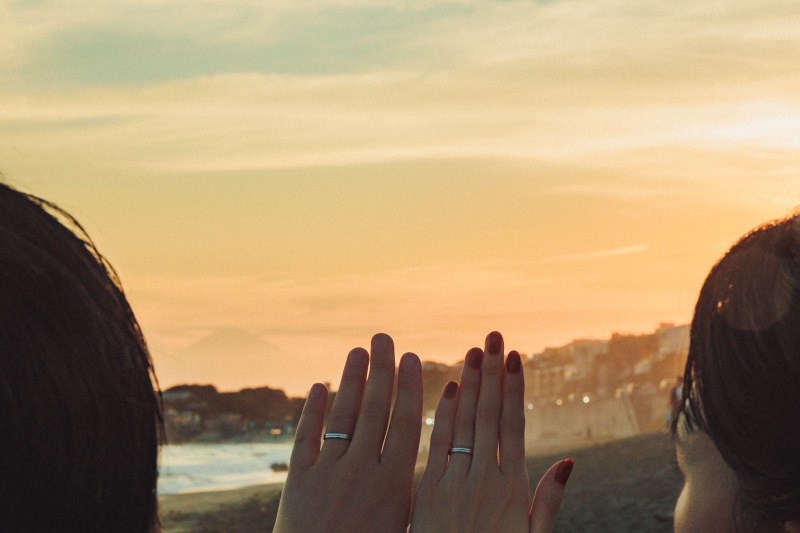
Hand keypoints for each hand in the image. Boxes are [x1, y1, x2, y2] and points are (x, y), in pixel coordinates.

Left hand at [273, 333, 422, 532]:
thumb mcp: (406, 529)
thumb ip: (424, 498)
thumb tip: (456, 472)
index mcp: (393, 487)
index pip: (405, 425)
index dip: (409, 388)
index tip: (414, 358)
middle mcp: (360, 472)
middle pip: (374, 410)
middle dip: (381, 370)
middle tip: (385, 336)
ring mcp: (327, 473)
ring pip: (342, 416)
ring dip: (350, 380)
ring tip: (358, 350)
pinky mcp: (298, 481)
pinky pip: (306, 437)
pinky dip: (311, 410)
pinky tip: (317, 387)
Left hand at [410, 331, 571, 532]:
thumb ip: (547, 502)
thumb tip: (567, 462)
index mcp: (513, 489)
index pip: (514, 426)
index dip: (514, 389)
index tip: (515, 357)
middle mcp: (484, 479)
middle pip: (489, 416)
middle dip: (493, 374)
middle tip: (494, 336)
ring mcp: (454, 483)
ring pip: (464, 425)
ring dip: (469, 385)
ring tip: (474, 352)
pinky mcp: (428, 493)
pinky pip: (436, 447)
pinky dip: (443, 416)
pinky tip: (448, 389)